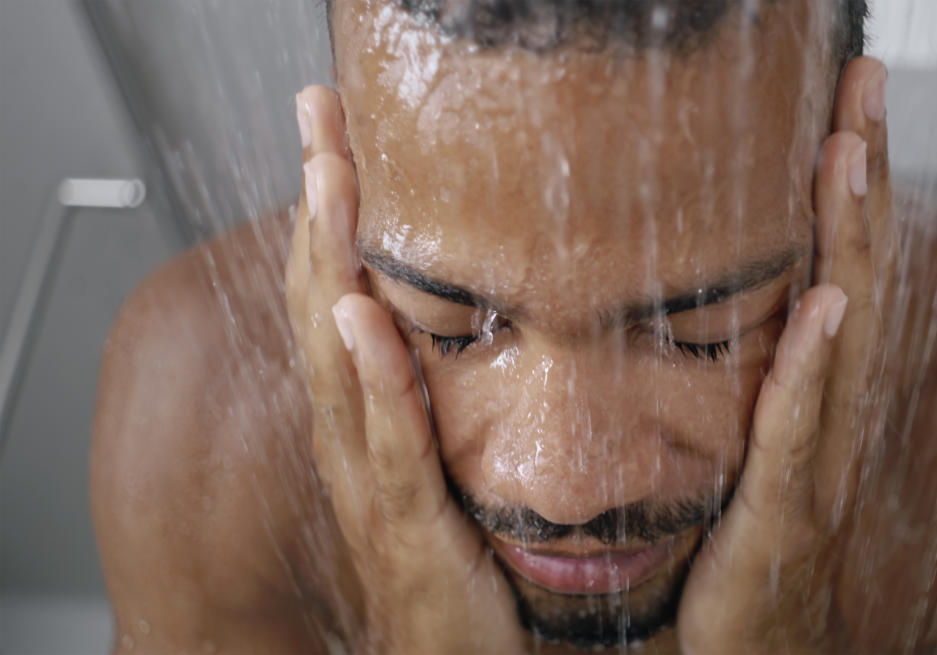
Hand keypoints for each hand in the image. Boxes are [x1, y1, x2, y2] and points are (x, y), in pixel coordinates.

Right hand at [284, 86, 524, 653]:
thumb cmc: (460, 577)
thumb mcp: (450, 471)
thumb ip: (445, 404)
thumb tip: (463, 330)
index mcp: (371, 427)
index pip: (343, 302)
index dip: (334, 221)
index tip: (338, 139)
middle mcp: (358, 446)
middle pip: (326, 307)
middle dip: (323, 211)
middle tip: (320, 118)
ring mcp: (374, 486)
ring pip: (342, 361)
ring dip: (333, 265)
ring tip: (329, 180)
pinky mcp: (408, 531)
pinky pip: (388, 445)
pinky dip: (373, 378)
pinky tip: (361, 317)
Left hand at [677, 56, 894, 652]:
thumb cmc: (733, 556)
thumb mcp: (732, 450)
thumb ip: (732, 380)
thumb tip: (700, 302)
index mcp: (812, 399)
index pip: (838, 269)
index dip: (849, 187)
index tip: (844, 101)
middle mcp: (830, 422)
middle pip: (860, 276)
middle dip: (865, 177)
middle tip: (865, 77)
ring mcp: (817, 468)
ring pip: (847, 336)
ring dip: (852, 239)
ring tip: (850, 149)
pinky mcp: (785, 519)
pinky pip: (799, 432)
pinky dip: (818, 367)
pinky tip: (831, 305)